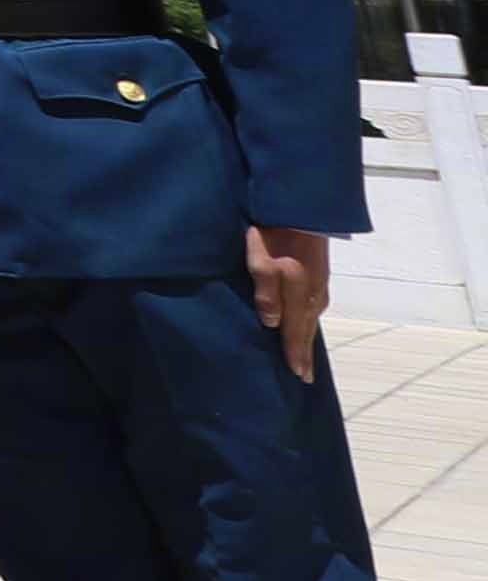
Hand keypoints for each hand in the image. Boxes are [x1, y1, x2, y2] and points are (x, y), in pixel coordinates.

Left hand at [254, 224, 332, 381]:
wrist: (300, 204)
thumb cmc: (274, 229)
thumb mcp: (259, 257)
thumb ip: (266, 291)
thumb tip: (271, 323)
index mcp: (299, 291)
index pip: (294, 330)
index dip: (294, 353)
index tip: (298, 376)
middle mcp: (314, 291)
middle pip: (308, 328)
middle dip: (305, 352)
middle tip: (306, 377)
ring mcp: (319, 281)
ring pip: (314, 317)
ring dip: (308, 337)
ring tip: (306, 356)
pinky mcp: (319, 270)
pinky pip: (316, 304)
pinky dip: (311, 319)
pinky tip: (307, 321)